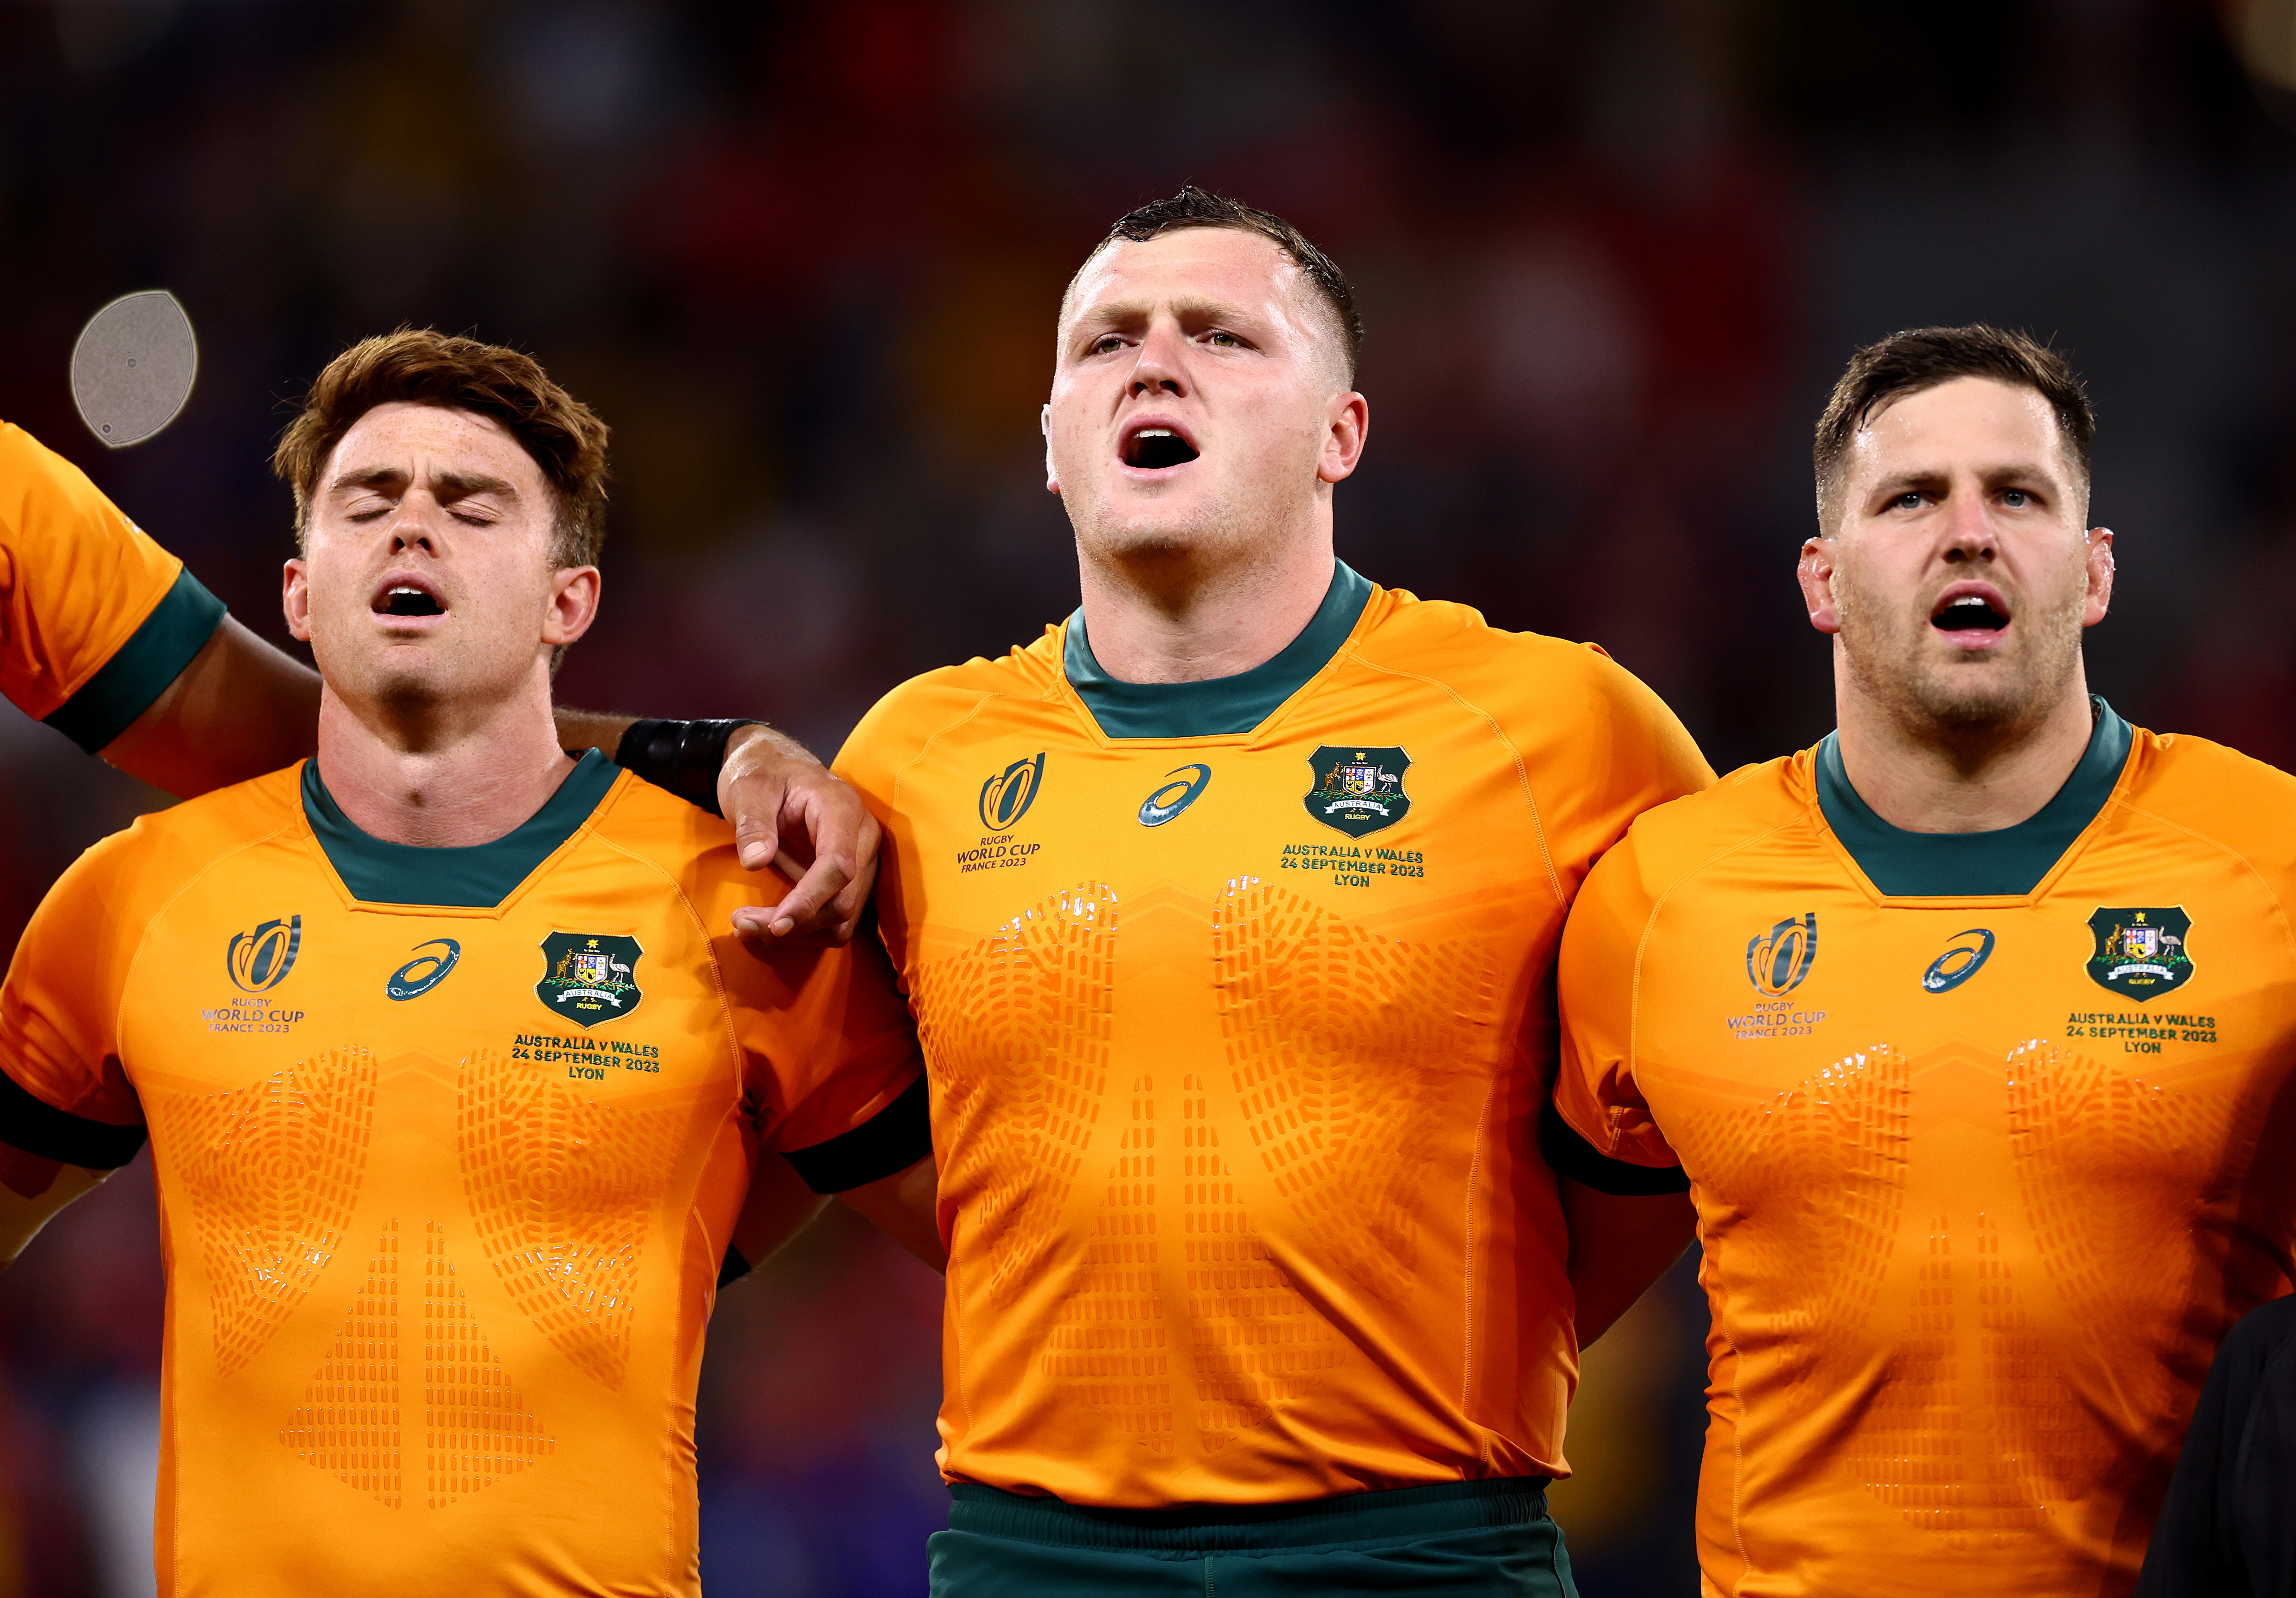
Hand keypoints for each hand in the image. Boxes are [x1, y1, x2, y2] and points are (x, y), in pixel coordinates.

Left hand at [722, 725, 881, 944]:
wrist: (775, 768)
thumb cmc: (763, 773)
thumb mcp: (748, 789)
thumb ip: (753, 823)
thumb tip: (755, 862)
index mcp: (842, 808)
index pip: (839, 865)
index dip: (810, 900)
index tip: (775, 924)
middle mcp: (862, 837)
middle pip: (843, 901)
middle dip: (796, 923)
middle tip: (740, 924)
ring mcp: (860, 861)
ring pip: (842, 919)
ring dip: (798, 934)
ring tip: (746, 926)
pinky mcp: (849, 880)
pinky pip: (834, 919)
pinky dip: (803, 931)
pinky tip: (767, 924)